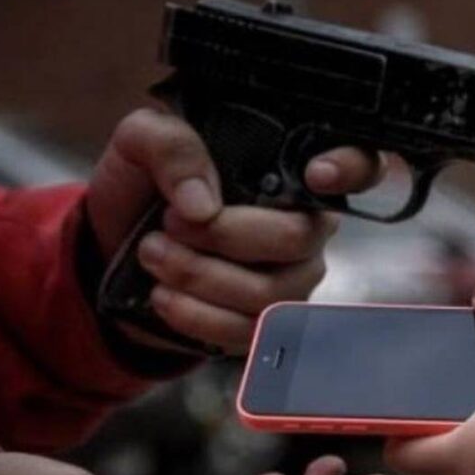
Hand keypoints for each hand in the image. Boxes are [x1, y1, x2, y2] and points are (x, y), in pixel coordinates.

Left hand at [86, 108, 384, 352]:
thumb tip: (203, 204)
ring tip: (154, 255)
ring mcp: (292, 280)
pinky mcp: (265, 326)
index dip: (353, 168)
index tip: (316, 174)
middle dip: (224, 236)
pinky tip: (164, 295)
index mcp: (290, 172)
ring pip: (270, 293)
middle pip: (297, 238)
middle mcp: (306, 227)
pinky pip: (248, 333)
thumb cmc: (143, 187)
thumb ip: (171, 148)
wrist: (114, 248)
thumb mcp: (141, 142)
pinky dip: (196, 316)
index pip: (359, 166)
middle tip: (170, 224)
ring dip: (200, 276)